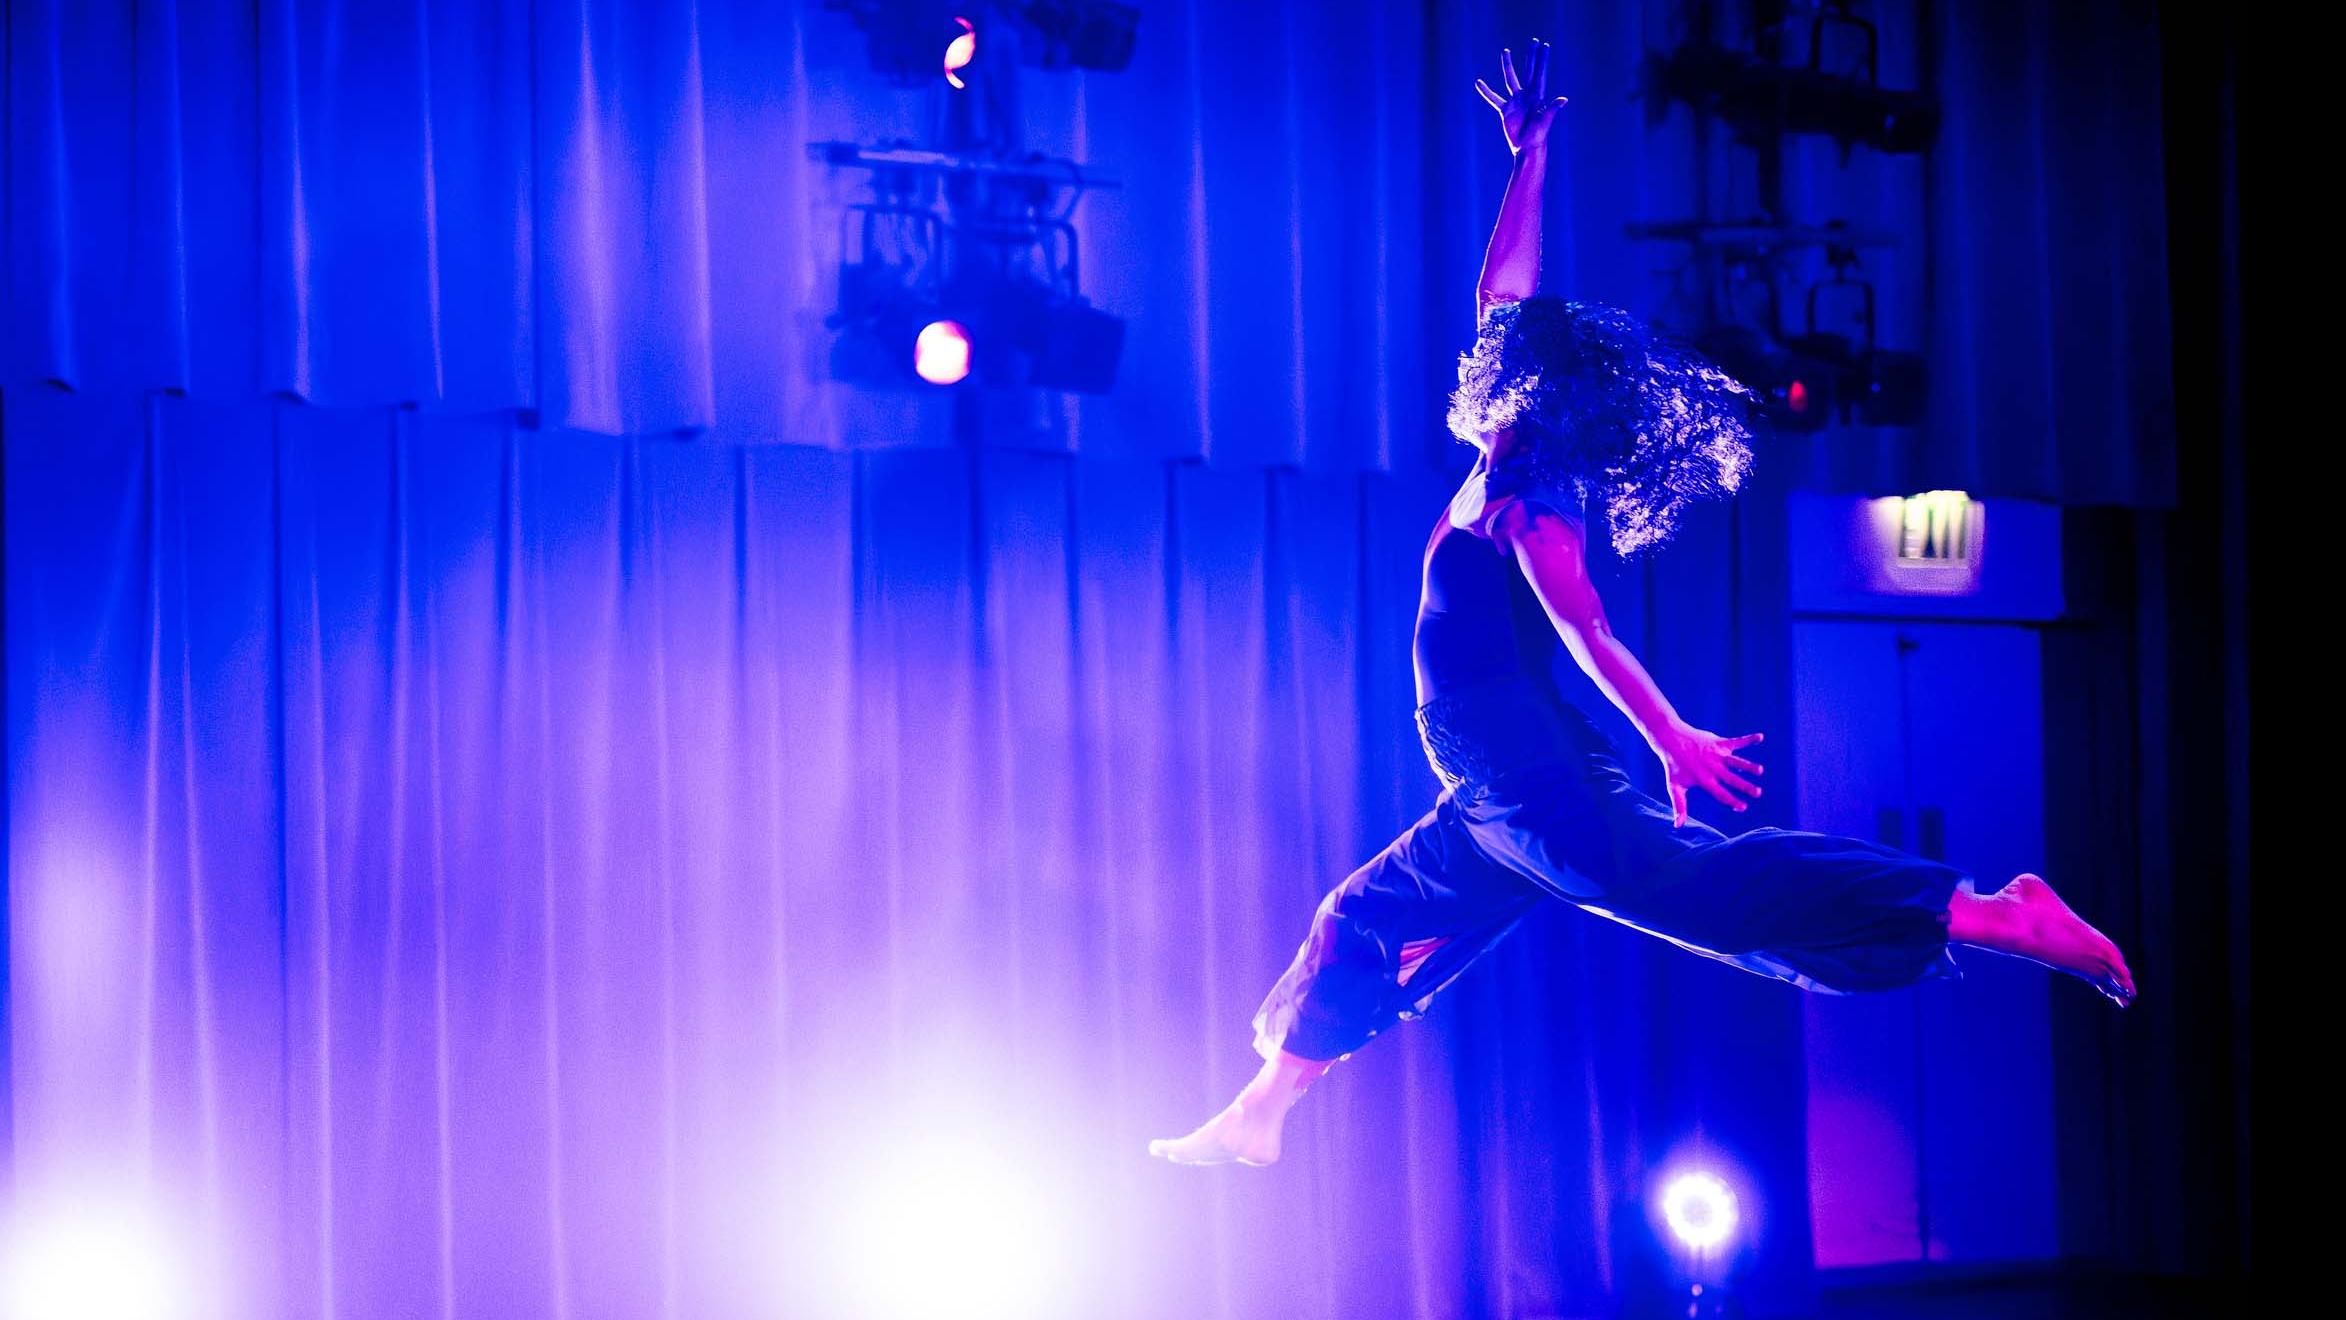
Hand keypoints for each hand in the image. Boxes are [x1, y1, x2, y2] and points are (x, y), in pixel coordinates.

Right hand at [1475, 39, 1569, 153]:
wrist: (1526, 149)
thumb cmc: (1538, 137)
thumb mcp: (1545, 122)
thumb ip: (1552, 109)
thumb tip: (1564, 99)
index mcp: (1537, 96)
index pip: (1540, 73)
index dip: (1542, 59)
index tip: (1544, 45)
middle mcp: (1527, 95)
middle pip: (1528, 70)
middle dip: (1531, 56)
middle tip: (1533, 41)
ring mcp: (1516, 102)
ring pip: (1510, 79)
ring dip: (1508, 65)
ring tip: (1505, 51)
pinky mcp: (1506, 111)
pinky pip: (1494, 98)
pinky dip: (1486, 91)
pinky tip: (1479, 83)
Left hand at [1655, 725, 1764, 827]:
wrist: (1670, 739)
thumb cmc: (1674, 766)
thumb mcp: (1675, 787)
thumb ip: (1679, 805)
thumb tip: (1678, 826)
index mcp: (1703, 780)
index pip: (1719, 793)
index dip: (1731, 801)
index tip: (1742, 807)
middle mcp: (1712, 768)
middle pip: (1731, 779)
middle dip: (1744, 786)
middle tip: (1758, 793)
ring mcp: (1716, 754)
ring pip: (1735, 761)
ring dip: (1747, 765)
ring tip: (1760, 770)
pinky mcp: (1719, 743)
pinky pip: (1736, 741)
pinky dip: (1748, 739)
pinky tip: (1760, 737)